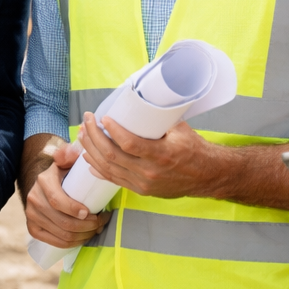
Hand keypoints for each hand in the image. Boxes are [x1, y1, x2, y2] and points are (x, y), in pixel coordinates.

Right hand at [25, 142, 110, 247]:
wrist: (44, 185)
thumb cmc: (63, 173)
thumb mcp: (67, 160)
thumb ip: (70, 154)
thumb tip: (73, 152)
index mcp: (43, 182)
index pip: (58, 201)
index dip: (75, 210)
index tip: (92, 213)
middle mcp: (34, 199)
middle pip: (63, 222)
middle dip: (87, 226)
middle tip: (101, 222)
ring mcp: (31, 216)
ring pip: (61, 235)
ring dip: (83, 236)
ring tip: (96, 229)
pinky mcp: (33, 229)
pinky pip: (54, 242)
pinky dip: (72, 244)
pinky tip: (83, 238)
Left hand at [76, 113, 225, 199]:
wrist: (206, 176)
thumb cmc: (193, 148)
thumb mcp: (179, 129)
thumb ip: (158, 119)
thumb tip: (139, 98)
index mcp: (162, 154)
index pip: (130, 144)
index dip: (113, 131)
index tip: (103, 118)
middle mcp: (150, 172)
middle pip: (113, 156)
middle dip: (94, 138)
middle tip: (87, 122)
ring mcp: (144, 183)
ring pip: (109, 169)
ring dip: (92, 151)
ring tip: (82, 135)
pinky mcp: (141, 190)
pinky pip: (114, 180)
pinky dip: (99, 168)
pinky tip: (88, 158)